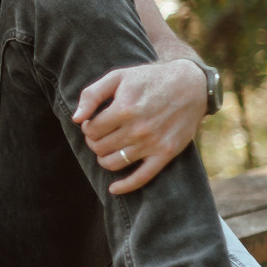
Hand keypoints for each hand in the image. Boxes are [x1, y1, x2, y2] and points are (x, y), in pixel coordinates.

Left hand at [72, 58, 206, 194]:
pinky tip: (113, 189)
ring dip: (103, 159)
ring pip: (114, 163)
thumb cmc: (149, 79)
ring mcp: (153, 143)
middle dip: (94, 142)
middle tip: (100, 134)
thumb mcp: (118, 77)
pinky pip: (142, 178)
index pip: (91, 130)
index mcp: (124, 108)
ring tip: (106, 149)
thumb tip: (76, 118)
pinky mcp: (166, 153)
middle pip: (100, 147)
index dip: (87, 128)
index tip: (93, 123)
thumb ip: (92, 95)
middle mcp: (138, 129)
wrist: (190, 85)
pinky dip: (125, 186)